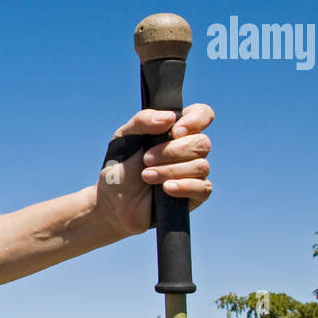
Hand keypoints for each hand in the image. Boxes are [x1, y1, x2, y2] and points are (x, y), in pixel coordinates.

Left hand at [94, 103, 213, 238]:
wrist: (113, 203)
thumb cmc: (120, 167)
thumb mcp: (124, 137)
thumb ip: (143, 121)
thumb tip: (170, 117)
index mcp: (175, 130)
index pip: (202, 114)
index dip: (196, 120)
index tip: (175, 131)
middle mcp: (189, 150)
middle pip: (201, 142)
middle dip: (171, 151)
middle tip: (146, 159)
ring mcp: (194, 173)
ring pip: (201, 166)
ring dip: (170, 170)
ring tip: (146, 176)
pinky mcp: (194, 195)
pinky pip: (203, 188)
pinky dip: (185, 186)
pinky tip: (166, 188)